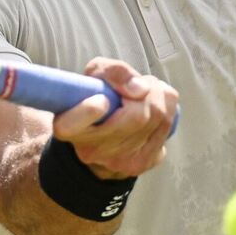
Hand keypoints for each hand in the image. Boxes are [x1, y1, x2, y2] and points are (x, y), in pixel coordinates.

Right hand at [52, 57, 177, 179]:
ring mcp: (119, 161)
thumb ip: (112, 71)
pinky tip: (155, 108)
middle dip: (148, 91)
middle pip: (137, 116)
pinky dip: (167, 109)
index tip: (100, 101)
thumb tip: (140, 88)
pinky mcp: (142, 163)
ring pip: (158, 119)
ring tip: (147, 92)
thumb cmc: (97, 97)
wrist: (105, 135)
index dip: (88, 111)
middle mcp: (92, 150)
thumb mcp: (95, 74)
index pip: (72, 125)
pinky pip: (167, 127)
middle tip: (141, 84)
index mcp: (68, 127)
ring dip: (159, 97)